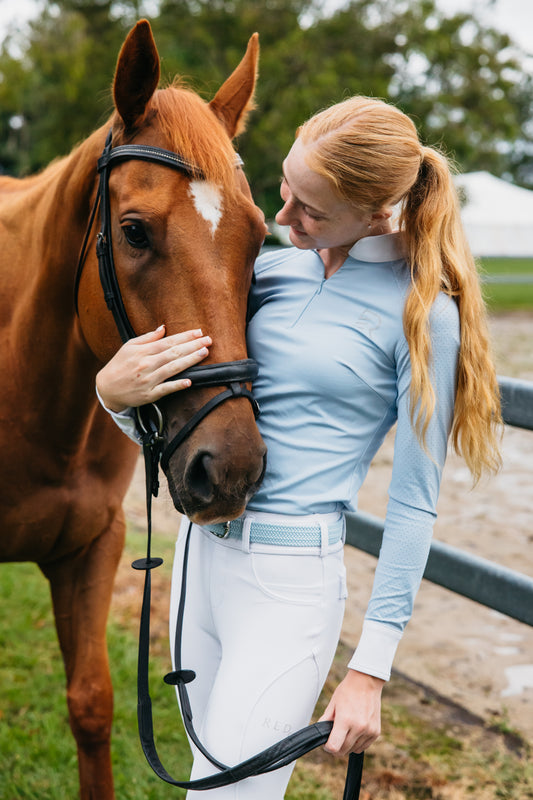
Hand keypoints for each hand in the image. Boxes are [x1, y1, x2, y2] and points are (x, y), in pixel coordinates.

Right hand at [96, 325, 210, 411]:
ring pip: (173, 369)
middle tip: (208, 340)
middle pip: (174, 353)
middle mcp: (147, 364)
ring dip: (190, 360)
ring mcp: (149, 380)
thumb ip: (147, 338)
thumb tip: (163, 328)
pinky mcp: (149, 394)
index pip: (168, 342)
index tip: (199, 332)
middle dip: (192, 346)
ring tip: (204, 353)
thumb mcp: (129, 347)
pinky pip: (166, 389)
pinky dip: (177, 385)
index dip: (185, 337)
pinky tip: (190, 381)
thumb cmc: (119, 365)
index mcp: (143, 352)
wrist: (106, 388)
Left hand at [318, 669, 383, 754]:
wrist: (366, 682)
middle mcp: (358, 727)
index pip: (334, 747)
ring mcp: (369, 731)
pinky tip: (355, 731)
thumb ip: (325, 720)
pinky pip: (364, 746)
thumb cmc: (348, 690)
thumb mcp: (333, 704)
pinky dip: (358, 743)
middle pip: (343, 751)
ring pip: (354, 750)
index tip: (327, 742)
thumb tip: (320, 733)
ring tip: (346, 731)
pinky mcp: (376, 732)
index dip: (328, 747)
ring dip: (348, 745)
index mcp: (345, 720)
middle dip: (336, 747)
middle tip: (335, 736)